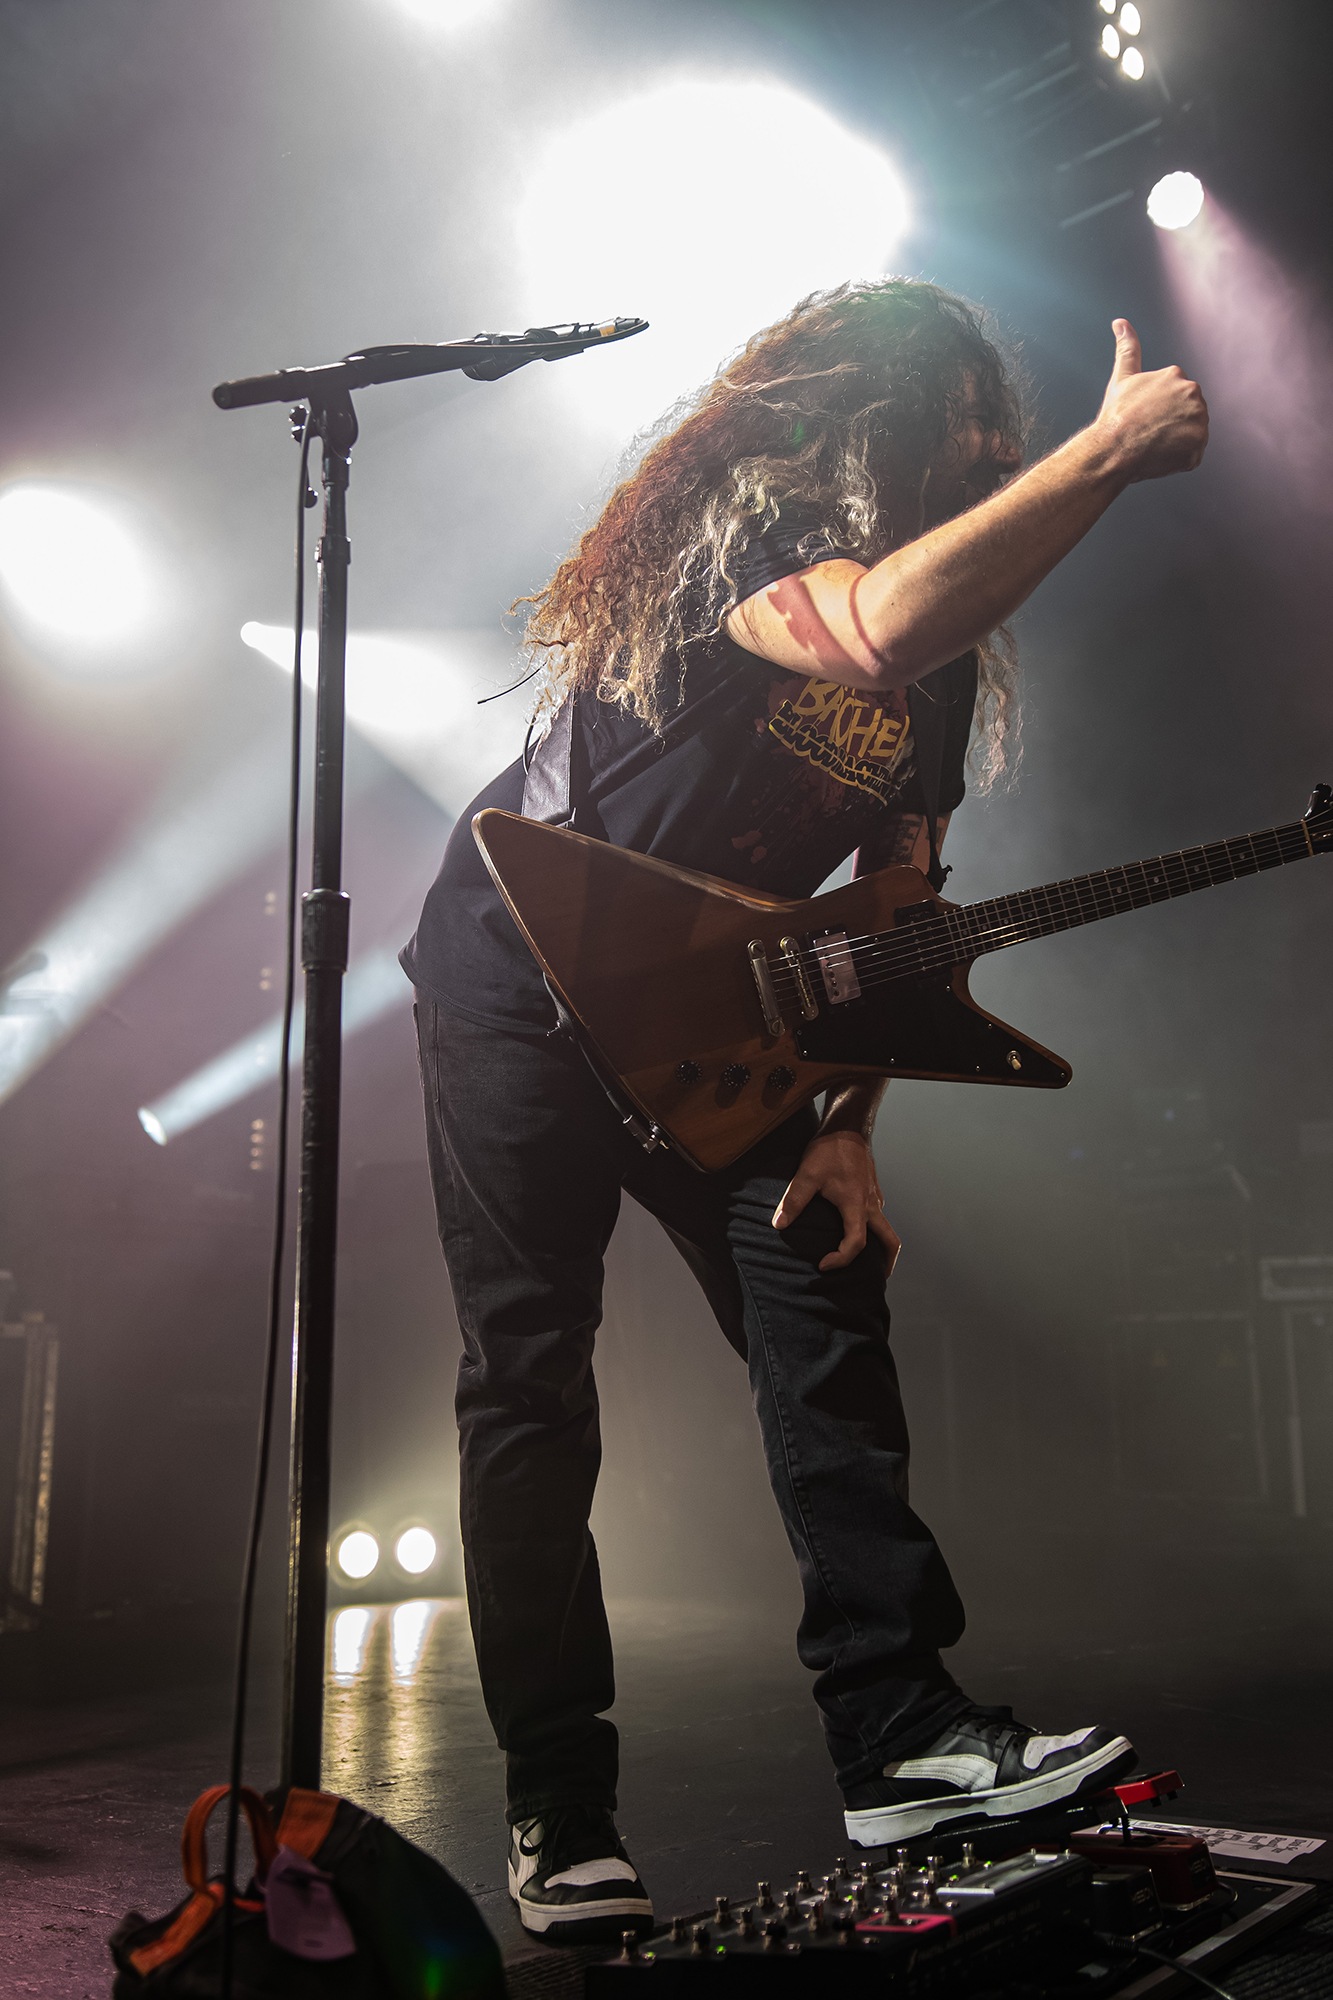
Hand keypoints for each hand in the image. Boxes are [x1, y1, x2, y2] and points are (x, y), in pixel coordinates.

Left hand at [772, 1127, 901, 1273]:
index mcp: (857, 1205)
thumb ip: (794, 1200)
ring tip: (865, 1261)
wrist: (847, 1127)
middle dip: (885, 1263)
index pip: (856, 1243)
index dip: (841, 1259)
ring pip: (886, 1229)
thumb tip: (779, 1225)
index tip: (823, 1264)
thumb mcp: (807, 1174)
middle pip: (890, 1241)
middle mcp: (872, 1205)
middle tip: (874, 1280)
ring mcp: (875, 1197)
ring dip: (880, 1247)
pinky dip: (874, 1231)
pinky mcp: (872, 1191)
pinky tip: (855, 1230)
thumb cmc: (829, 1150)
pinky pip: (879, 1217)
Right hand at [1095, 319, 1208, 481]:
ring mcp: (1198, 419)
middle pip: (1187, 415)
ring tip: (1153, 445)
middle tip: (1148, 433)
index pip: (1175, 400)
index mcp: (1176, 375)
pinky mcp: (1198, 444)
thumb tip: (1120, 321)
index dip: (1158, 412)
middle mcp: (1192, 392)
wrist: (1112, 448)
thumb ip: (1127, 348)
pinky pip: (1192, 455)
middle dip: (1171, 426)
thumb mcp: (1122, 377)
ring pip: (1191, 435)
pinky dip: (1178, 460)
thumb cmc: (1115, 416)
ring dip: (1175, 443)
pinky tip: (1160, 456)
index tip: (1143, 418)